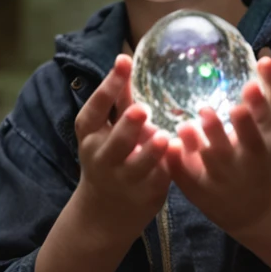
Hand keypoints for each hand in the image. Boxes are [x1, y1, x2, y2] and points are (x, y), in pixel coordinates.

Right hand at [74, 54, 170, 238]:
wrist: (104, 213)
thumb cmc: (109, 157)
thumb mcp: (106, 130)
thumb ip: (118, 99)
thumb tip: (125, 58)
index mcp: (91, 136)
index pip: (94, 110)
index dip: (107, 86)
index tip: (123, 61)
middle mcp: (103, 159)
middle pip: (116, 143)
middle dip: (127, 127)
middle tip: (141, 110)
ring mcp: (124, 180)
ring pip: (139, 166)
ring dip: (151, 152)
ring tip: (163, 137)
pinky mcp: (146, 195)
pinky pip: (159, 180)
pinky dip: (168, 168)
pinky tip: (179, 154)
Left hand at [165, 50, 270, 238]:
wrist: (253, 207)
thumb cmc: (262, 157)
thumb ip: (270, 93)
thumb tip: (264, 55)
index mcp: (261, 146)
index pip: (261, 127)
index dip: (257, 108)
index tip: (249, 87)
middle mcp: (240, 164)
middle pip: (229, 148)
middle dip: (218, 131)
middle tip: (205, 111)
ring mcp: (217, 179)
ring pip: (203, 163)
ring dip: (192, 145)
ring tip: (183, 126)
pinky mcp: (197, 190)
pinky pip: (183, 175)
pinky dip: (175, 161)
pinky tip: (165, 144)